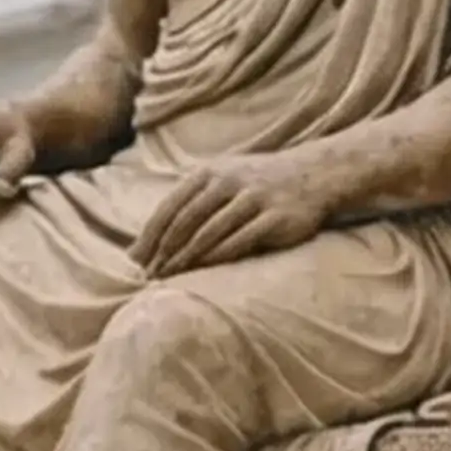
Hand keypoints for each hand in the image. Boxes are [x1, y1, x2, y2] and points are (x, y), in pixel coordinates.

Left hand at [133, 153, 337, 277]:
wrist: (314, 174)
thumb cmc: (259, 183)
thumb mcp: (223, 179)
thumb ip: (191, 202)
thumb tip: (150, 238)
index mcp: (210, 172)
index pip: (171, 206)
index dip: (151, 235)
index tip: (136, 259)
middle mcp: (228, 182)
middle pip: (185, 220)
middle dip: (163, 250)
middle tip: (149, 274)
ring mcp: (253, 198)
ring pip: (209, 232)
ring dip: (186, 258)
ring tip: (170, 277)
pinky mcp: (274, 217)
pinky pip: (240, 240)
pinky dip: (217, 257)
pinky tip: (203, 271)